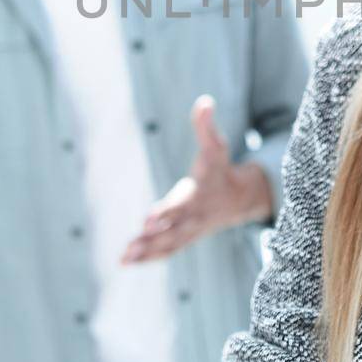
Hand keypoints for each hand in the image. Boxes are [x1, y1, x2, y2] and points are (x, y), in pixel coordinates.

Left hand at [120, 94, 270, 262]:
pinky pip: (167, 251)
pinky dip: (149, 258)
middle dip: (153, 240)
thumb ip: (206, 127)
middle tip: (132, 245)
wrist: (238, 199)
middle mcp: (194, 218)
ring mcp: (190, 231)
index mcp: (199, 196)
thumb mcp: (216, 146)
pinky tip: (128, 261)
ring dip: (146, 254)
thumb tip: (205, 101)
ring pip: (168, 246)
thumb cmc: (220, 168)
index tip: (148, 220)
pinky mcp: (185, 238)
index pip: (180, 206)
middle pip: (172, 232)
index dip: (165, 213)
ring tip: (123, 259)